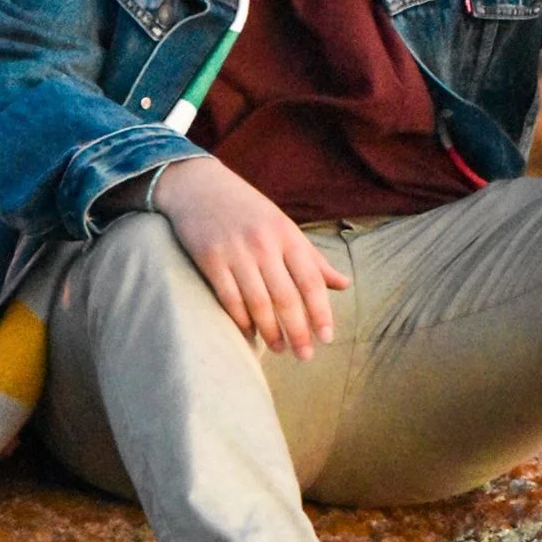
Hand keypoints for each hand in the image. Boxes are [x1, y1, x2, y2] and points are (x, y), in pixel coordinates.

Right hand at [152, 157, 349, 358]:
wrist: (196, 185)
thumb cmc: (246, 210)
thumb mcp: (283, 226)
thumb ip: (312, 258)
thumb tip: (344, 284)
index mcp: (287, 234)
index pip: (310, 280)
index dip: (321, 311)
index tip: (327, 338)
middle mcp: (264, 243)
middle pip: (286, 297)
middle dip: (298, 331)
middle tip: (305, 356)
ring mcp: (235, 252)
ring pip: (258, 303)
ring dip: (270, 332)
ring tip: (279, 349)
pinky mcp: (209, 259)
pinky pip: (229, 299)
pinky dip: (241, 321)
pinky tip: (249, 335)